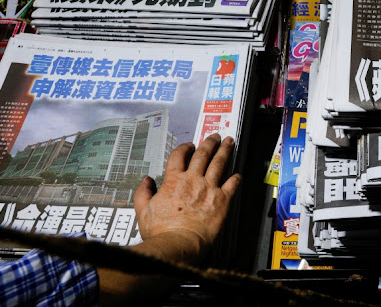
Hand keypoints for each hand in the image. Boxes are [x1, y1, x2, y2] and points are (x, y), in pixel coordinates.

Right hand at [132, 134, 240, 264]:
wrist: (179, 243)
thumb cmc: (161, 231)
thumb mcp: (143, 211)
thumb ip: (142, 193)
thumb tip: (146, 180)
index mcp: (174, 181)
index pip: (179, 156)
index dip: (185, 148)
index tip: (189, 146)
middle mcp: (193, 181)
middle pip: (203, 155)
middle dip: (209, 143)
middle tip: (215, 136)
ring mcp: (209, 189)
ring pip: (219, 164)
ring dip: (224, 151)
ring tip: (229, 142)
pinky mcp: (222, 201)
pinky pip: (232, 185)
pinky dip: (236, 178)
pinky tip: (238, 174)